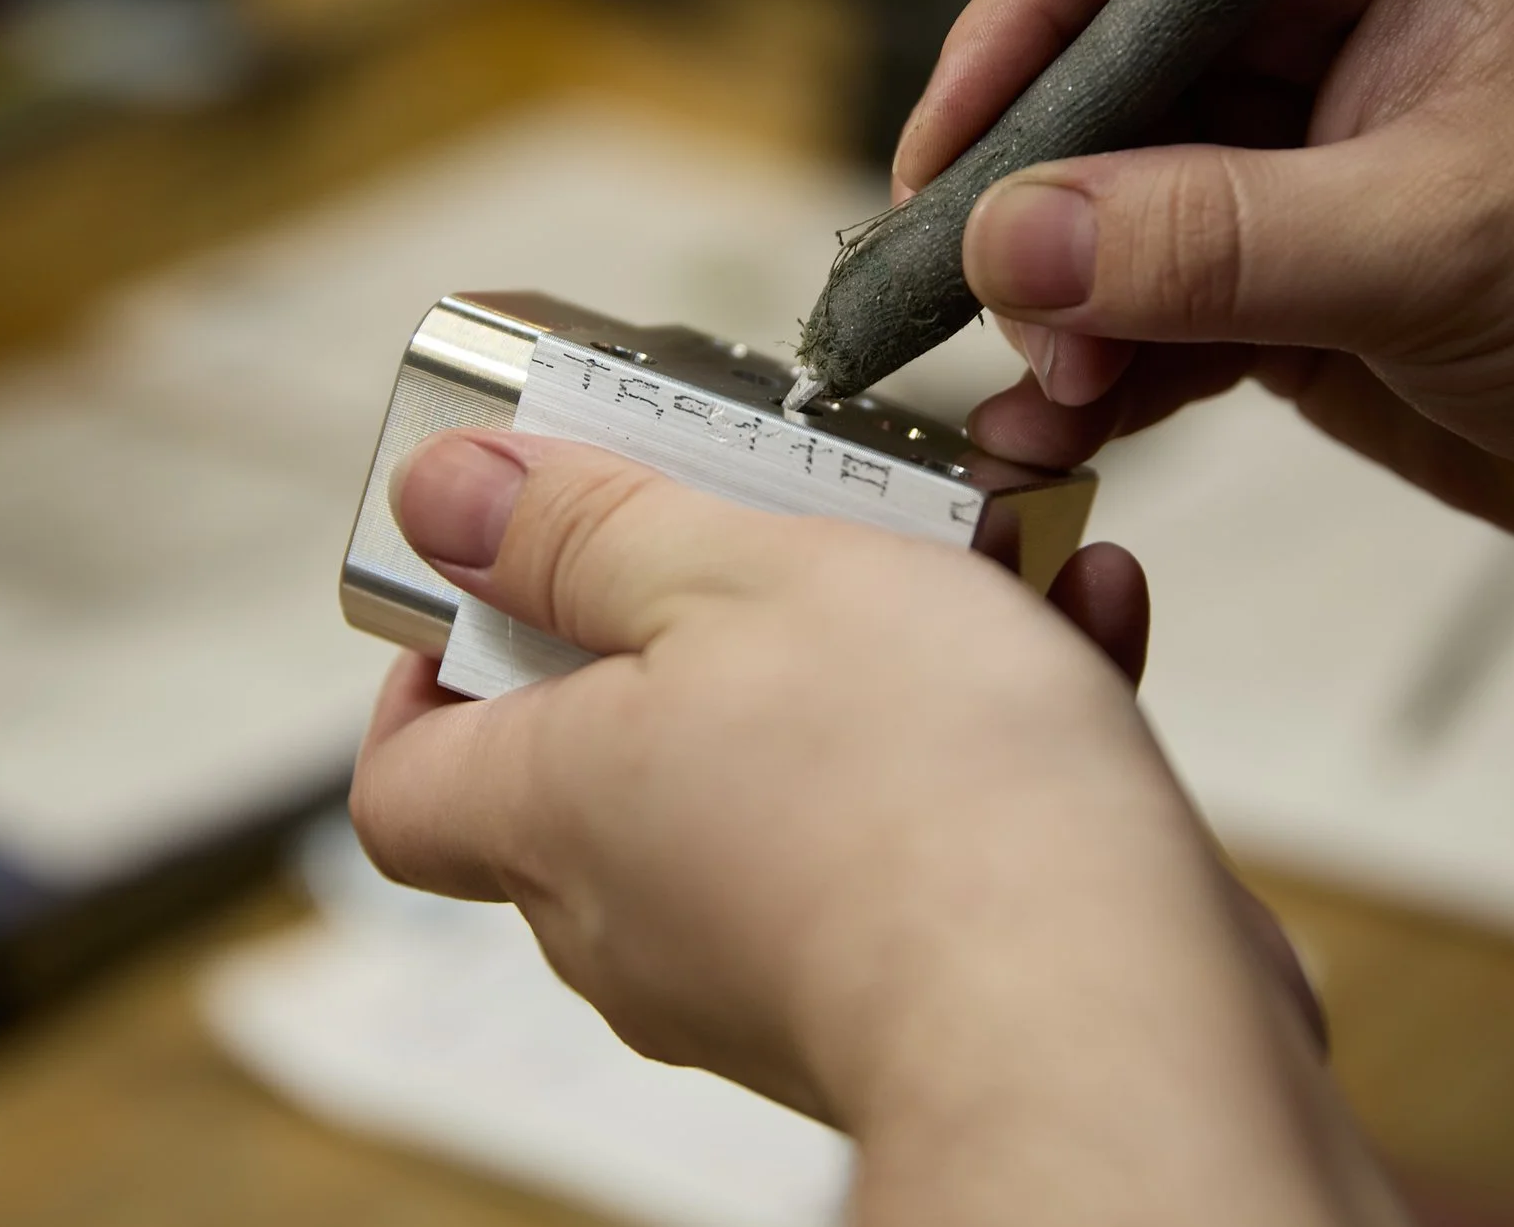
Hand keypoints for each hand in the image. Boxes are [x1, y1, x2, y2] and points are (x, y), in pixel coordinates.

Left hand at [352, 431, 1388, 1226]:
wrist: (1103, 1016)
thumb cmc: (916, 800)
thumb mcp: (734, 575)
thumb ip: (583, 530)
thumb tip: (441, 497)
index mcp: (560, 812)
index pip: (411, 780)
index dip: (434, 674)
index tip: (508, 575)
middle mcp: (644, 914)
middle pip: (613, 753)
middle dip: (697, 618)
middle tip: (776, 524)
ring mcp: (773, 963)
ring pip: (793, 772)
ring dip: (881, 651)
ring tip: (978, 553)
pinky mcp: (910, 982)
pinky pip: (919, 830)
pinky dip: (988, 728)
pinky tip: (1083, 612)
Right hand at [904, 0, 1513, 655]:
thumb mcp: (1452, 240)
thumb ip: (1223, 241)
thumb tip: (1014, 243)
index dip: (1024, 8)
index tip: (961, 147)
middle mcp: (1313, 15)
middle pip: (1088, 61)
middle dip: (1027, 192)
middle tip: (983, 300)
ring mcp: (1285, 151)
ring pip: (1094, 202)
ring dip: (1048, 304)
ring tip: (1045, 398)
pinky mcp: (1274, 272)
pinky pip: (1136, 307)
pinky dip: (1091, 374)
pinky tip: (1057, 435)